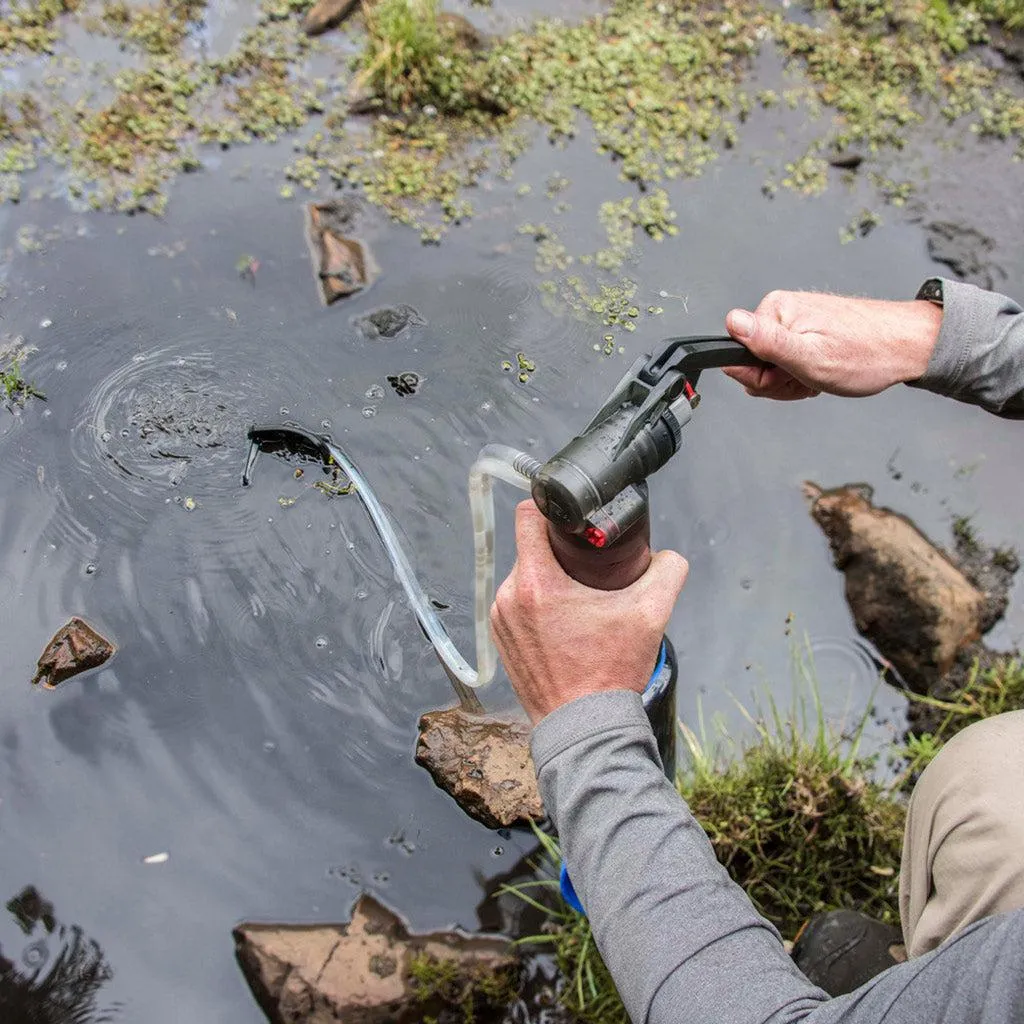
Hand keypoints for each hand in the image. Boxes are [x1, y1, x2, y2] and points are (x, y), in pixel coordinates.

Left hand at [490, 502, 688, 724]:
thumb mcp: (649, 616)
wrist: (584, 728)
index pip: (527, 517)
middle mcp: (508, 597)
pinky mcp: (501, 641)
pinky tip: (563, 621)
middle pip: (530, 549)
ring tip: (579, 598)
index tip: (571, 516)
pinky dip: (536, 606)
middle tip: (588, 566)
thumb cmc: (609, 673)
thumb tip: (669, 557)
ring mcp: (500, 621)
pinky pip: (516, 605)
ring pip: (523, 578)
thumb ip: (667, 573)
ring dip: (547, 580)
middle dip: (558, 551)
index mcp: (536, 583)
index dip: (550, 508)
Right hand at [723, 290, 942, 399]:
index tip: (792, 377)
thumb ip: (767, 342)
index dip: (764, 378)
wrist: (910, 346)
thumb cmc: (868, 354)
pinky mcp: (808, 330)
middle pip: (754, 364)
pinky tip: (826, 370)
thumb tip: (732, 322)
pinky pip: (790, 361)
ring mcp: (795, 321)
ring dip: (795, 380)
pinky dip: (806, 374)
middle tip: (811, 379)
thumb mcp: (810, 356)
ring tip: (822, 375)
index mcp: (775, 311)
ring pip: (772, 367)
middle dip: (781, 382)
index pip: (738, 357)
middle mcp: (782, 311)